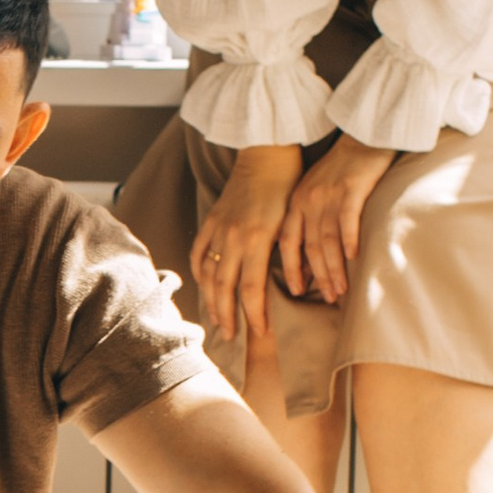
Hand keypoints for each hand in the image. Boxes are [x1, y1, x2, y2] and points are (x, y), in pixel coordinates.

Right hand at [186, 147, 302, 348]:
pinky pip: (199, 253)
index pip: (251, 289)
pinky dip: (199, 272)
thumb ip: (286, 254)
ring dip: (211, 300)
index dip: (254, 314)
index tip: (260, 332)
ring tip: (217, 319)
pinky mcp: (211, 221)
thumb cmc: (287, 187)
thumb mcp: (292, 223)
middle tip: (232, 336)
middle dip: (228, 315)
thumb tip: (293, 285)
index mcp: (257, 240)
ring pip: (209, 275)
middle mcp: (233, 238)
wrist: (267, 155)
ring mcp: (218, 230)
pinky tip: (204, 286)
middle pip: (224, 288)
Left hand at [274, 136, 393, 306]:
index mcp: (295, 204)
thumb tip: (308, 260)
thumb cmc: (341, 169)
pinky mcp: (351, 188)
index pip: (287, 243)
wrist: (362, 135)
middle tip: (327, 299)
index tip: (297, 292)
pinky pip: (347, 220)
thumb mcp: (314, 193)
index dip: (291, 270)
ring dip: (334, 268)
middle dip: (317, 277)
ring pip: (327, 240)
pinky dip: (349, 240)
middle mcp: (308, 201)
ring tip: (341, 289)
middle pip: (310, 247)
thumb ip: (308, 222)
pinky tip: (354, 258)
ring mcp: (329, 195)